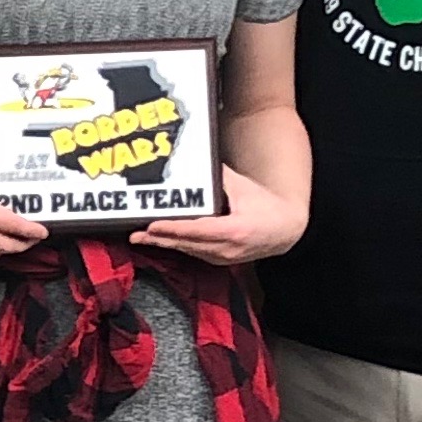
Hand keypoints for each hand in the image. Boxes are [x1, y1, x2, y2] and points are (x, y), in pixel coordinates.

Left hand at [130, 165, 306, 265]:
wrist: (285, 229)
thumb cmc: (265, 205)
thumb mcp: (245, 187)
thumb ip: (220, 176)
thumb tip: (199, 160)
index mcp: (236, 230)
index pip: (199, 230)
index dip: (174, 229)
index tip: (153, 226)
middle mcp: (228, 248)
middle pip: (188, 244)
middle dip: (160, 239)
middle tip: (136, 235)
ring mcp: (224, 258)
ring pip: (189, 250)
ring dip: (165, 244)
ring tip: (141, 238)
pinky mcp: (220, 261)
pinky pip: (194, 253)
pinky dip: (177, 246)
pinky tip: (161, 240)